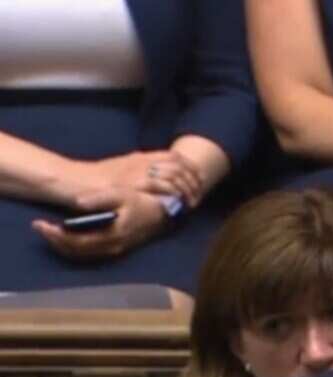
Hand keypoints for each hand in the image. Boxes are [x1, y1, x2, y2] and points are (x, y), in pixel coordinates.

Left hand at [32, 188, 168, 259]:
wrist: (164, 213)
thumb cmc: (141, 201)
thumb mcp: (121, 194)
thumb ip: (99, 199)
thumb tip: (77, 203)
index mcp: (111, 236)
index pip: (76, 242)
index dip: (55, 235)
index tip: (39, 223)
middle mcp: (111, 248)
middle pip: (75, 251)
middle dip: (54, 240)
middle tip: (38, 226)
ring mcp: (114, 251)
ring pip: (81, 255)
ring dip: (62, 245)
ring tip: (48, 231)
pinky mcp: (115, 249)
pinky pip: (89, 253)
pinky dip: (73, 247)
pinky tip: (66, 236)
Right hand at [73, 151, 202, 206]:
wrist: (72, 181)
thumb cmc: (94, 179)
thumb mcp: (120, 170)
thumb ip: (139, 170)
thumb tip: (159, 179)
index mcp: (140, 156)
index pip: (175, 156)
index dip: (191, 168)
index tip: (199, 181)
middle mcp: (141, 161)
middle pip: (179, 166)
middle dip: (193, 181)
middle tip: (198, 196)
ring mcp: (137, 172)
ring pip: (174, 176)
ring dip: (186, 190)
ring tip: (190, 204)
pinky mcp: (131, 185)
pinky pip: (160, 187)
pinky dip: (172, 195)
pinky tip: (176, 205)